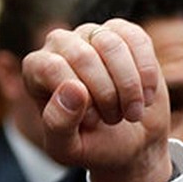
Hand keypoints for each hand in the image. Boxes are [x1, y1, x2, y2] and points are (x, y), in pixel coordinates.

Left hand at [22, 18, 171, 181]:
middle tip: (114, 119)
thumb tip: (73, 89)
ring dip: (129, 85)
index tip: (92, 121)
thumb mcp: (67, 148)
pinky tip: (146, 95)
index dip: (78, 99)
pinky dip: (146, 71)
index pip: (50, 68)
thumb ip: (58, 124)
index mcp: (36, 70)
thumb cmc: (91, 145)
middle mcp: (58, 45)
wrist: (130, 144)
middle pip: (81, 55)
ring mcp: (90, 34)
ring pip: (110, 44)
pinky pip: (135, 38)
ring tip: (131, 111)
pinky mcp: (121, 33)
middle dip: (106, 94)